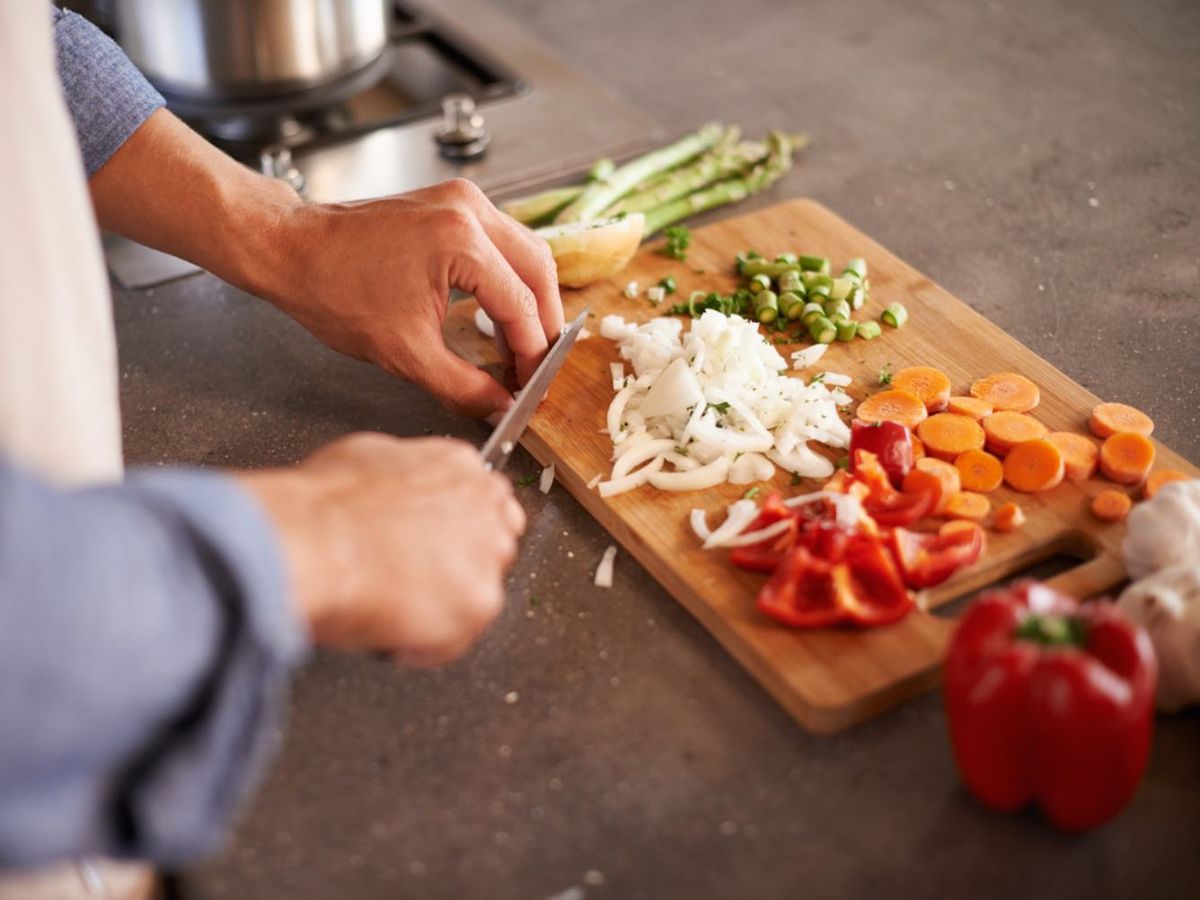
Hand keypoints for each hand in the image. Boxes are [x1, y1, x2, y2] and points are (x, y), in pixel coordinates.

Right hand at [236, 433, 524, 666]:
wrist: (314, 543)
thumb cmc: (323, 506)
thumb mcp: (364, 457)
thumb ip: (401, 473)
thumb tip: (393, 488)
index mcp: (458, 466)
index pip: (485, 500)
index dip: (457, 529)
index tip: (437, 545)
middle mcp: (484, 506)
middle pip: (495, 544)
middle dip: (460, 566)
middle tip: (414, 580)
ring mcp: (486, 555)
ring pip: (478, 593)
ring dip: (443, 606)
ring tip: (394, 607)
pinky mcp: (479, 602)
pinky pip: (456, 638)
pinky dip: (424, 646)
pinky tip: (390, 631)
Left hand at [269, 179, 563, 417]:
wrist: (292, 250)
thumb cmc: (334, 291)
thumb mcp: (404, 353)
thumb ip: (462, 386)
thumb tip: (499, 407)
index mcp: (461, 242)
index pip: (522, 306)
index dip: (532, 354)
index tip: (532, 386)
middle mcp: (470, 210)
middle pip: (539, 270)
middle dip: (545, 324)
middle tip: (537, 367)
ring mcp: (462, 200)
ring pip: (526, 251)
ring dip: (531, 299)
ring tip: (521, 345)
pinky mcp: (452, 202)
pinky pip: (502, 241)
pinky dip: (510, 278)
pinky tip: (500, 312)